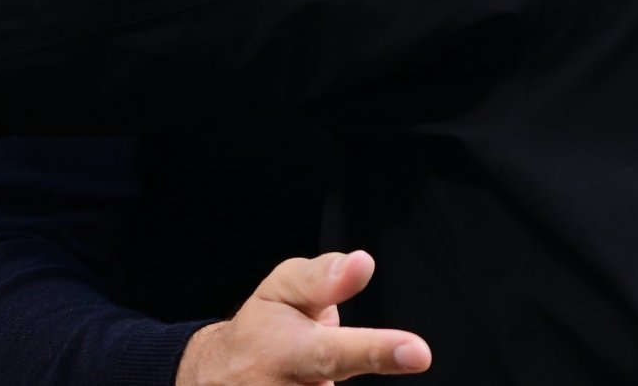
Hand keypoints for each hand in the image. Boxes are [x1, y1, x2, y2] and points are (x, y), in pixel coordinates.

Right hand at [176, 251, 430, 385]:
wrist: (218, 378)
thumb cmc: (263, 329)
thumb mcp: (281, 289)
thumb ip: (323, 278)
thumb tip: (364, 263)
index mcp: (289, 352)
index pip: (336, 352)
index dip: (378, 352)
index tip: (419, 353)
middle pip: (340, 381)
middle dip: (358, 362)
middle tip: (318, 354)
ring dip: (332, 377)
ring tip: (310, 369)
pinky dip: (328, 383)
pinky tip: (313, 377)